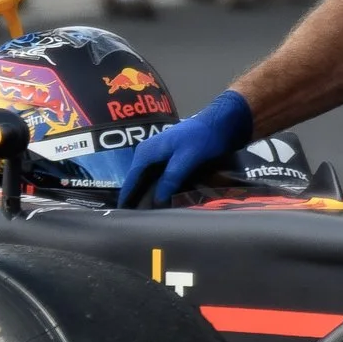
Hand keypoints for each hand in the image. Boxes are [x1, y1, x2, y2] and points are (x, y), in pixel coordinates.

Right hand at [117, 89, 254, 206]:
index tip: (123, 214)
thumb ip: (171, 178)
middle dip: (137, 197)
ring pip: (148, 178)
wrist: (219, 123)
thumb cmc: (202, 138)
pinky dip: (158, 187)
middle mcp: (148, 152)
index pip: (131, 179)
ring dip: (148, 193)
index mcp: (146, 152)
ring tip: (149, 213)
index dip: (127, 196)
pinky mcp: (168, 158)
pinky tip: (163, 199)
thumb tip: (156, 200)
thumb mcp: (186, 158)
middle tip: (138, 218)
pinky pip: (158, 176)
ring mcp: (157, 154)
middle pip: (137, 180)